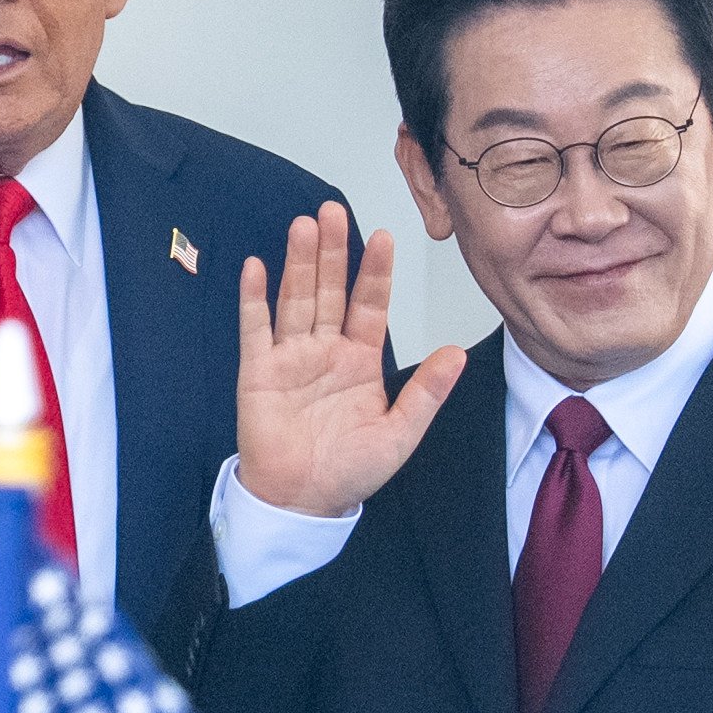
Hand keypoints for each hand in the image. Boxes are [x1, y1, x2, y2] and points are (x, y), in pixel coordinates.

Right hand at [237, 203, 465, 517]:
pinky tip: (257, 268)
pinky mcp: (258, 372)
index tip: (384, 237)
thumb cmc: (350, 471)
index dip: (375, 271)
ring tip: (303, 226)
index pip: (370, 305)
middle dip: (332, 251)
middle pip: (329, 290)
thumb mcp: (399, 434)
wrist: (302, 501)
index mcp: (360, 361)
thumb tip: (457, 354)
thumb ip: (426, 392)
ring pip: (295, 299)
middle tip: (333, 211)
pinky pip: (255, 329)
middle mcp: (325, 350)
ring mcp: (290, 357)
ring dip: (298, 263)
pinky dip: (255, 298)